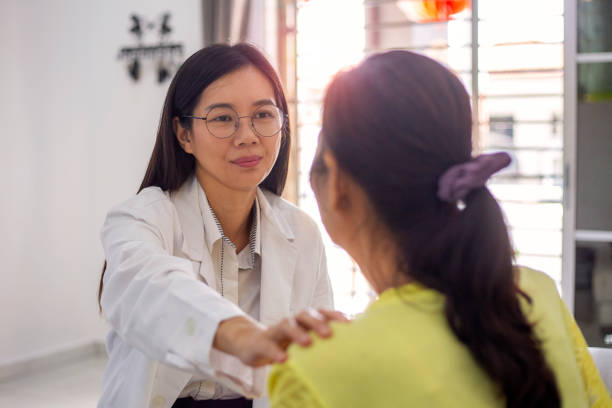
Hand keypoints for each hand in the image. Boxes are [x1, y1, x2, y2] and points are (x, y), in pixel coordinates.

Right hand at [213, 308, 348, 366]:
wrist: (252, 344)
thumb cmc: (285, 342)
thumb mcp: (302, 339)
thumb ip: (320, 339)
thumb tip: (349, 345)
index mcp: (303, 321)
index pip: (320, 312)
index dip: (333, 315)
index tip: (348, 323)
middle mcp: (291, 322)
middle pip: (304, 315)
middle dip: (317, 322)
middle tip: (329, 334)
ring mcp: (275, 331)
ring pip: (286, 325)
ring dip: (297, 333)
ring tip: (307, 343)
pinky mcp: (261, 343)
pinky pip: (268, 346)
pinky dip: (276, 352)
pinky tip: (284, 359)